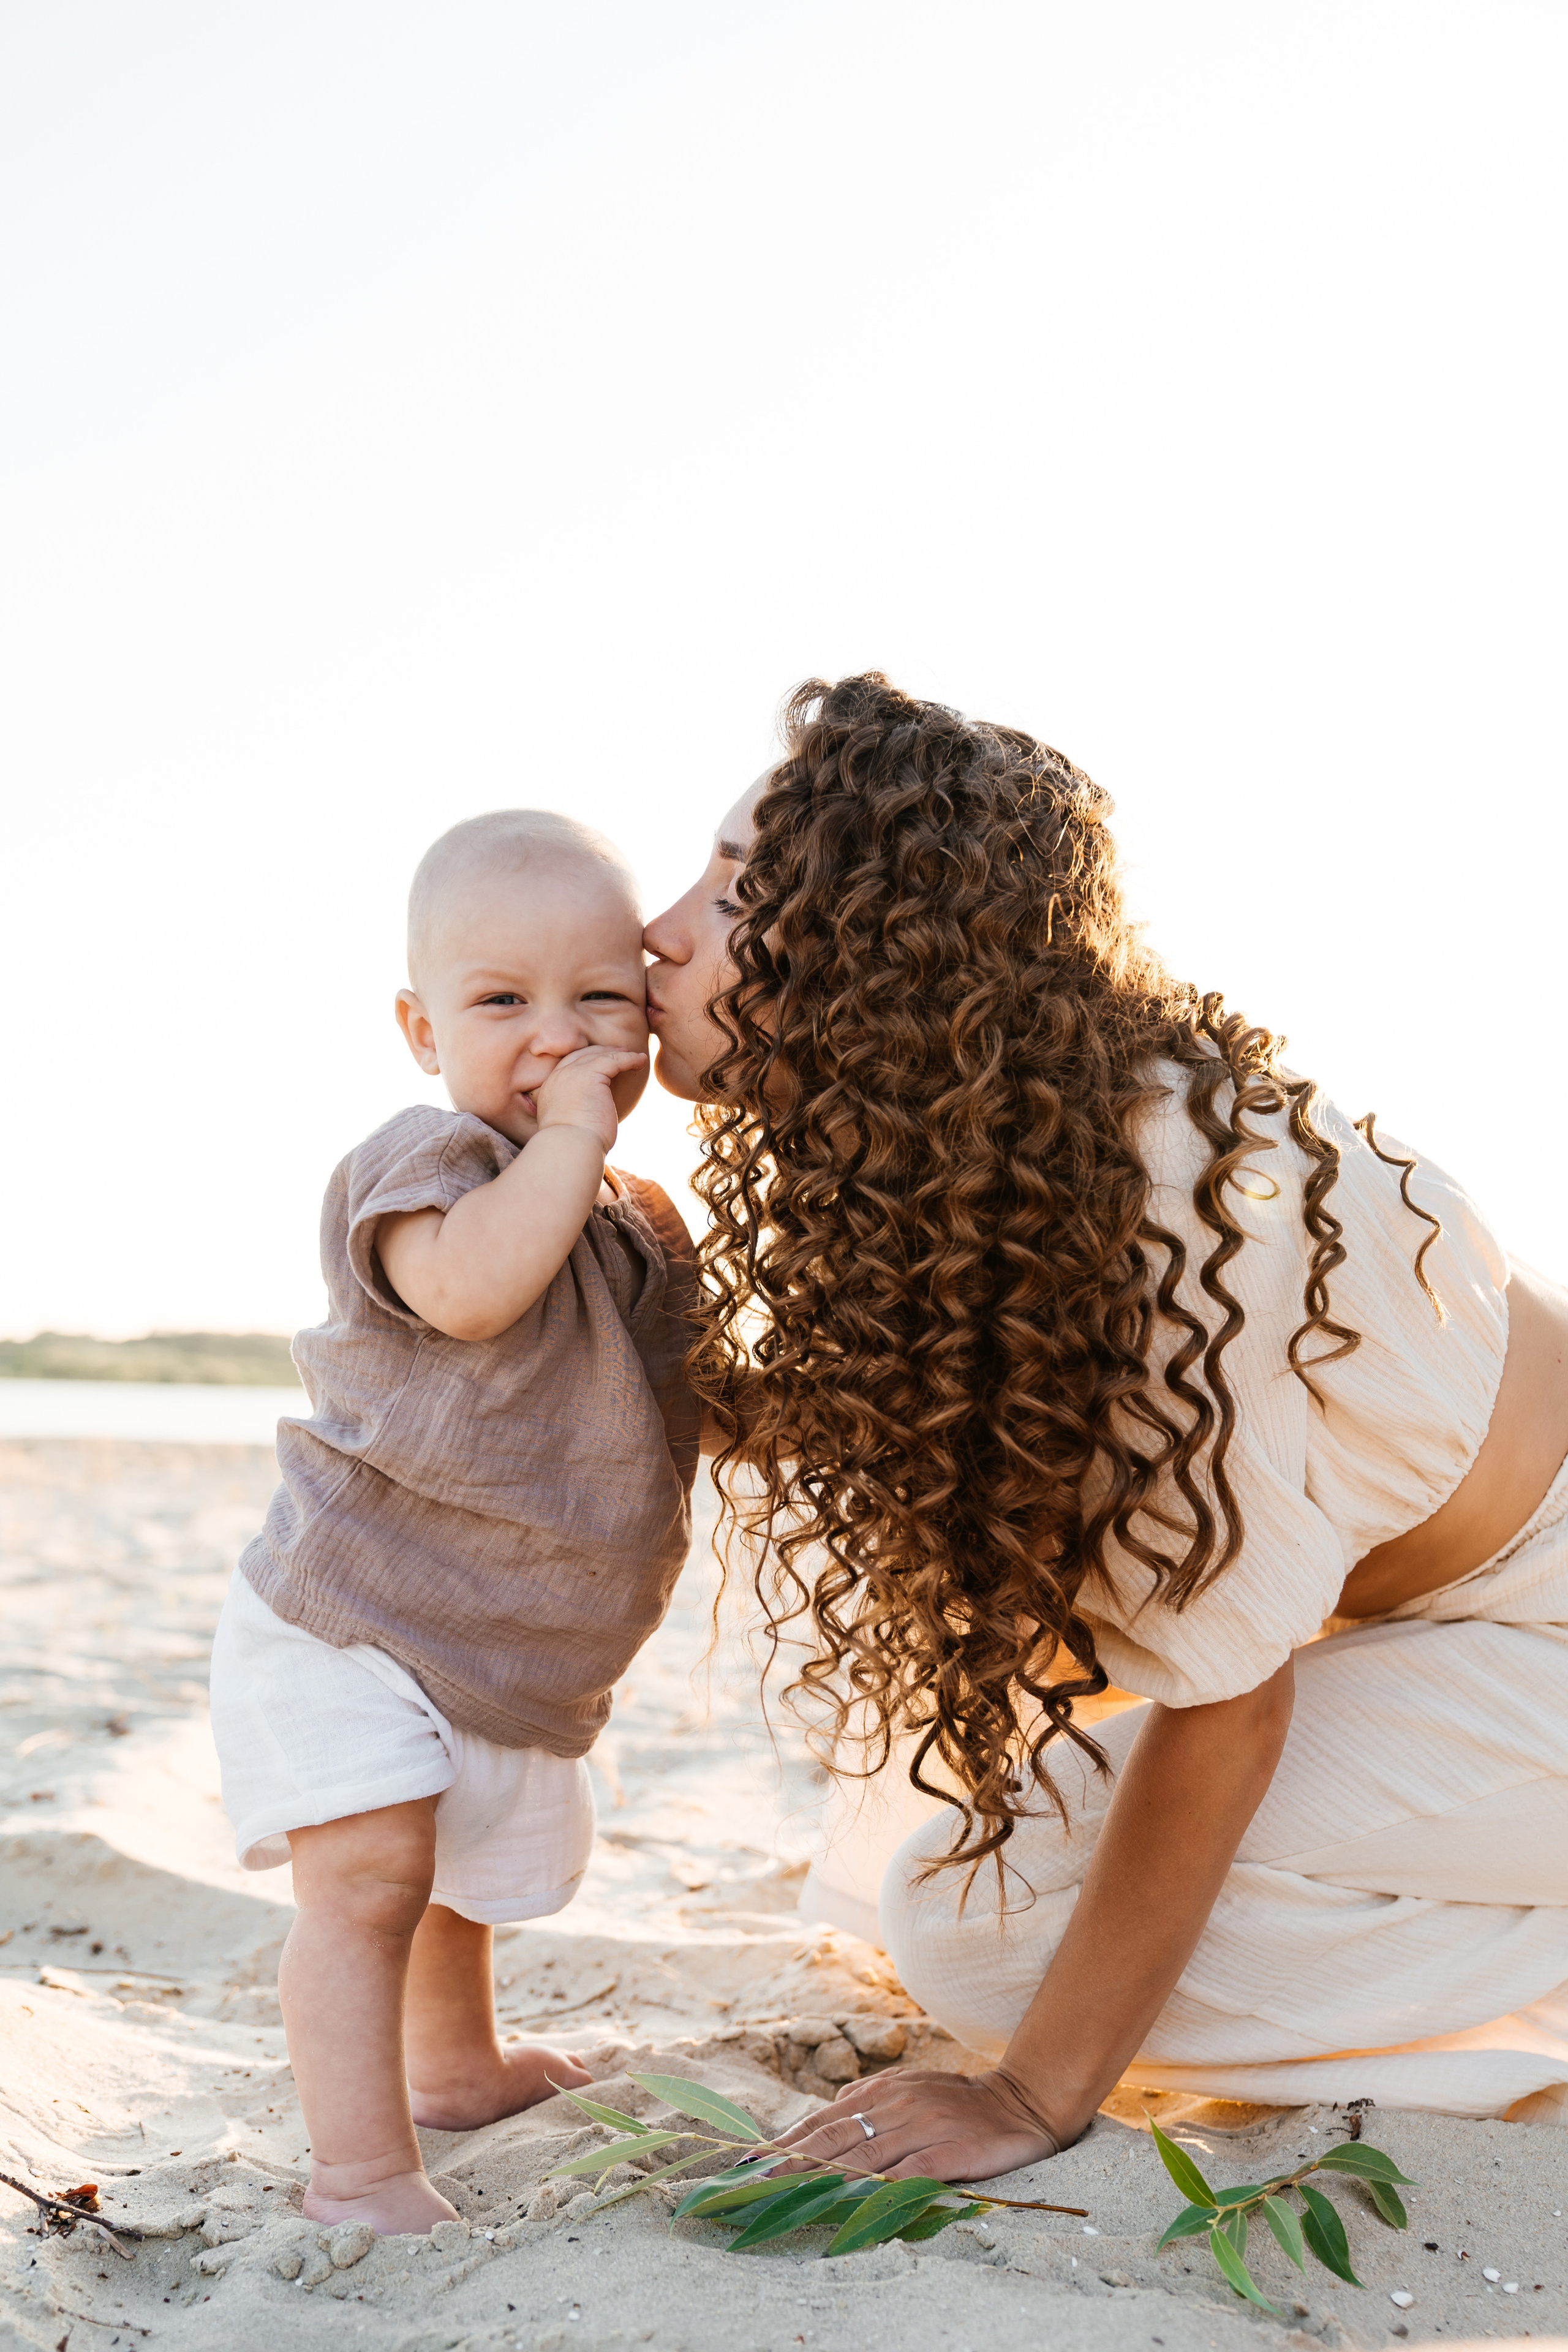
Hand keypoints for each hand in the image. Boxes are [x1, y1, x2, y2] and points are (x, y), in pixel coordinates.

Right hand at [531, 1045, 647, 1153]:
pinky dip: (628, 1059)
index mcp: (549, 1091)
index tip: (602, 1062)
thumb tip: (591, 1117)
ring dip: (617, 1055)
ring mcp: (572, 1074)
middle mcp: (557, 1078)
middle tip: (619, 1053)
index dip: (585, 1061)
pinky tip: (640, 1061)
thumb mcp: (569, 1126)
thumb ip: (575, 1113)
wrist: (570, 1148)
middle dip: (600, 1053)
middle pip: (581, 1056)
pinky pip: (613, 1061)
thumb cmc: (573, 1147)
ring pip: (597, 1056)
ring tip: (634, 1057)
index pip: (567, 1067)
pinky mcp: (589, 1075)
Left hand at [769, 2065, 1059, 2185]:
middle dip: (790, 2163)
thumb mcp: (909, 2090)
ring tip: (789, 2198)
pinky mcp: (950, 2151)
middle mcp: (894, 2106)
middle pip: (833, 2138)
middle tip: (755, 2184)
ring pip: (863, 2157)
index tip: (751, 2163)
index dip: (786, 2142)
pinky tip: (857, 2205)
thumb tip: (830, 2111)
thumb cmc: (960, 2102)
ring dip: (822, 2179)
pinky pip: (909, 2175)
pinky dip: (880, 2191)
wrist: (1022, 2100)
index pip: (823, 2121)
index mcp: (881, 2092)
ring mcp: (922, 2128)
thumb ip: (870, 2101)